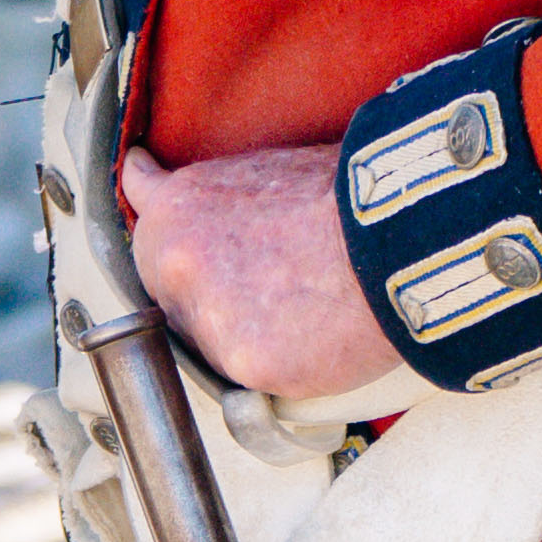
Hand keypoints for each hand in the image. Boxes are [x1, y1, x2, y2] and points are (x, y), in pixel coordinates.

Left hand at [128, 143, 397, 407]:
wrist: (398, 237)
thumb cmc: (350, 197)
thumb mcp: (273, 166)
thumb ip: (223, 191)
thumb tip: (215, 194)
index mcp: (179, 206)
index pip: (143, 211)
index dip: (163, 222)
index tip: (158, 212)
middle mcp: (176, 263)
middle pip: (170, 290)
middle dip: (205, 290)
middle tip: (264, 284)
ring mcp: (206, 319)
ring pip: (208, 341)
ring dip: (241, 333)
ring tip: (302, 307)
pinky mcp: (244, 364)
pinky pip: (251, 374)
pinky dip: (279, 363)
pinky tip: (315, 336)